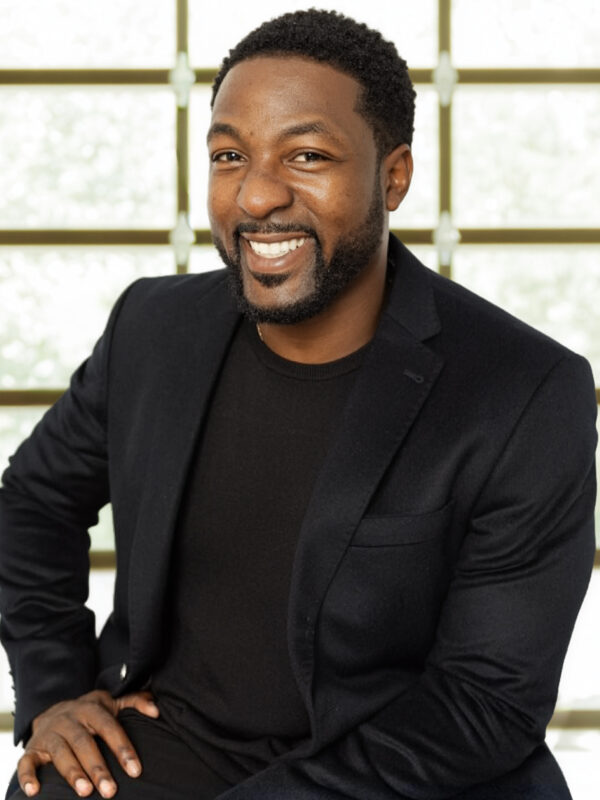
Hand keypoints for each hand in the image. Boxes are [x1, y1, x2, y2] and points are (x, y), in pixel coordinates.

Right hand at [17, 689, 158, 797]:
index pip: (109, 727)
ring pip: (60, 752)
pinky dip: (28, 776)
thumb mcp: (111, 704)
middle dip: (98, 766)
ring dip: (72, 772)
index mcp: (90, 709)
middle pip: (84, 743)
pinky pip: (26, 762)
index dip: (122, 748)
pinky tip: (35, 792)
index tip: (135, 770)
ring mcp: (49, 734)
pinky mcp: (31, 749)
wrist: (52, 711)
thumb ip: (134, 703)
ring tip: (85, 792)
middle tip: (110, 791)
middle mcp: (69, 720)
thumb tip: (156, 711)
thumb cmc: (89, 714)